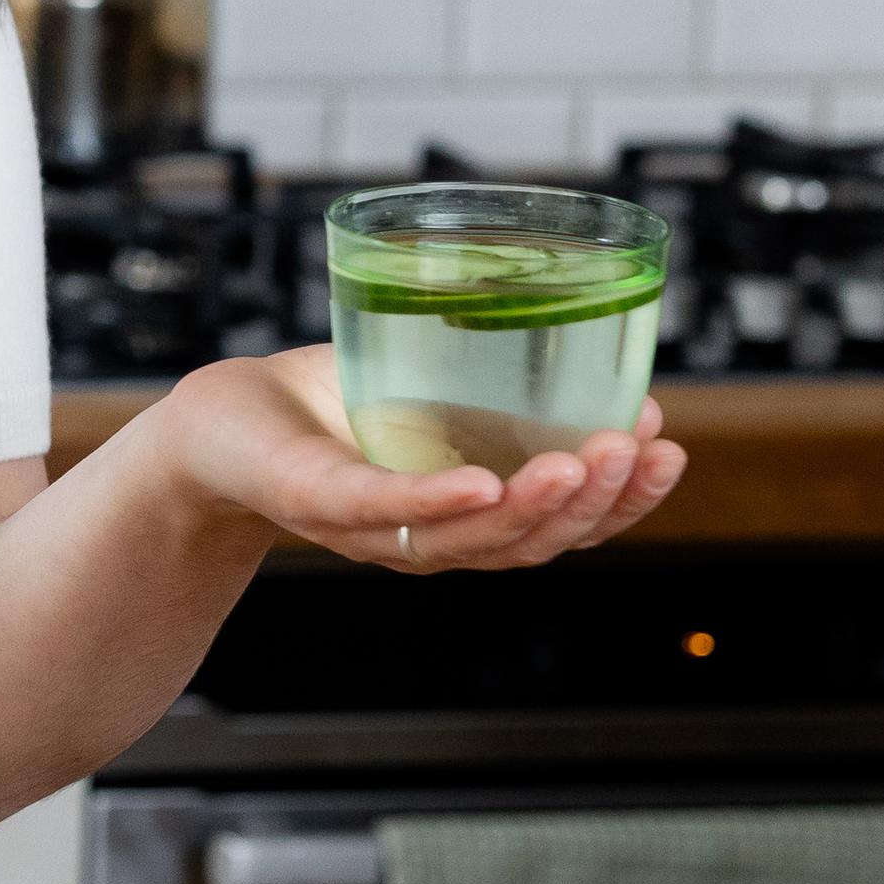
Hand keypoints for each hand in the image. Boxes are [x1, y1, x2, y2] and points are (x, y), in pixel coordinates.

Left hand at [163, 345, 682, 572]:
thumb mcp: (427, 391)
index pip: (560, 526)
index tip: (669, 451)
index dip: (623, 500)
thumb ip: (500, 386)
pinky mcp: (315, 499)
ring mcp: (372, 527)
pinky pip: (384, 508)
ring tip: (587, 456)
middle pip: (531, 542)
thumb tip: (595, 341)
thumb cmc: (321, 409)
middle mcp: (427, 537)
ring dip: (538, 503)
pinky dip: (438, 501)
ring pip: (471, 538)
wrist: (215, 425)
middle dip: (597, 499)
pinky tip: (483, 483)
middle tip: (639, 448)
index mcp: (464, 516)